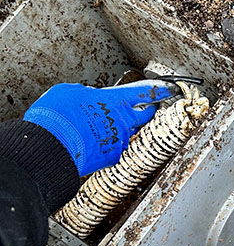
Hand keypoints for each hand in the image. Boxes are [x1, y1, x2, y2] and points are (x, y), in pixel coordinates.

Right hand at [24, 81, 172, 175]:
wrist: (51, 146)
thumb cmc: (57, 117)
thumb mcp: (69, 92)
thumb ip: (88, 93)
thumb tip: (91, 97)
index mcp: (114, 100)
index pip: (146, 92)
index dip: (160, 90)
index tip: (170, 88)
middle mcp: (123, 121)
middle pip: (147, 114)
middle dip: (149, 110)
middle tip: (147, 107)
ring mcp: (120, 140)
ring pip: (129, 132)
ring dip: (121, 128)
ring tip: (102, 126)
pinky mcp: (113, 156)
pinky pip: (116, 146)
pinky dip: (108, 143)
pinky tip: (92, 142)